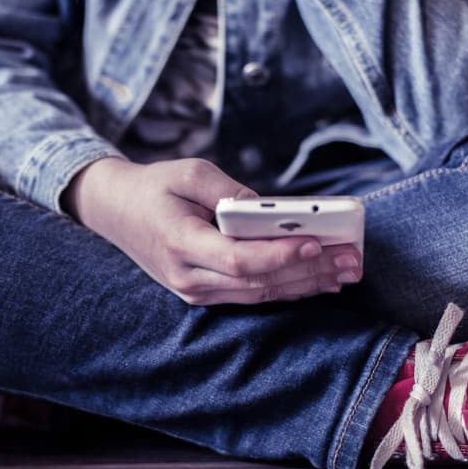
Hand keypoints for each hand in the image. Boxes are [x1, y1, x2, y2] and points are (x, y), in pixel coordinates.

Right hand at [62, 157, 362, 305]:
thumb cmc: (156, 187)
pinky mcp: (206, 294)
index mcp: (180, 243)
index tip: (317, 243)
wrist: (116, 212)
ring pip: (260, 295)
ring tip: (346, 271)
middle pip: (258, 283)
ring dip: (306, 284)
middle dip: (309, 271)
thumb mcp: (190, 173)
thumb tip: (273, 211)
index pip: (239, 259)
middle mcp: (189, 277)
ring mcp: (196, 291)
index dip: (281, 255)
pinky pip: (253, 295)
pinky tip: (320, 280)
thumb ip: (231, 192)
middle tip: (350, 259)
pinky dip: (289, 288)